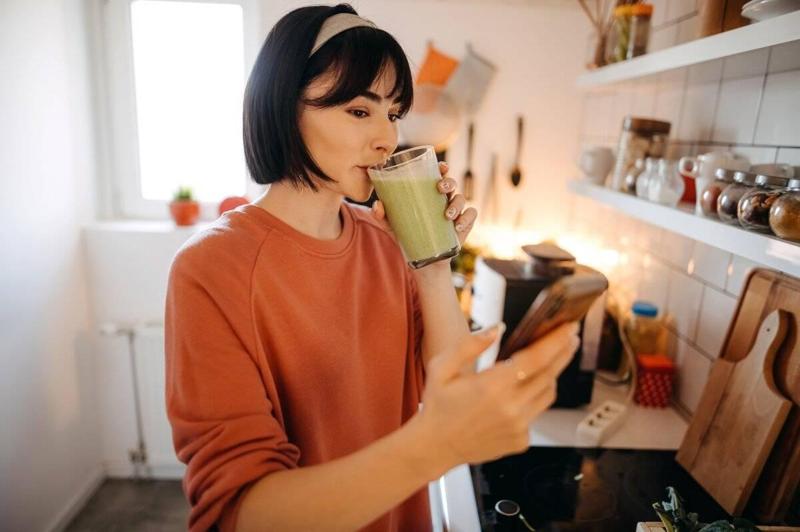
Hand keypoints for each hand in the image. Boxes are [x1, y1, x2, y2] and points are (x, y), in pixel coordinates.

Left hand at [370, 161, 477, 245]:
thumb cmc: (410, 237)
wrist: (425, 261)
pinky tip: (457, 227)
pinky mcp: (465, 225)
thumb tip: (377, 205)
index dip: (442, 168)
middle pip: (452, 183)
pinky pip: (471, 215)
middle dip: (448, 182)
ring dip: (456, 204)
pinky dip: (467, 219)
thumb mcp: (393, 227)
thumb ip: (383, 216)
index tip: (441, 166)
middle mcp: (445, 200)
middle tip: (440, 189)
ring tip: (447, 216)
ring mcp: (457, 212)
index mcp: (430, 194)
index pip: (438, 176)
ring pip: (462, 199)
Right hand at [415, 321, 579, 472]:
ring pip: (548, 394)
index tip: (568, 328)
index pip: (536, 359)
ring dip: (551, 375)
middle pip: (550, 375)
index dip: (556, 341)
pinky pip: (536, 413)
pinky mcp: (521, 440)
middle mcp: (511, 408)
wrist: (435, 446)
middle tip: (570, 336)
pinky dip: (534, 400)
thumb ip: (470, 344)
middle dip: (563, 352)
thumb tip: (498, 328)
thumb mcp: (441, 367)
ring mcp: (519, 427)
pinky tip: (520, 394)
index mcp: (492, 387)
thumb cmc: (437, 406)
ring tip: (548, 362)